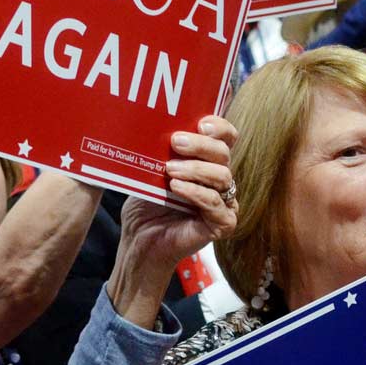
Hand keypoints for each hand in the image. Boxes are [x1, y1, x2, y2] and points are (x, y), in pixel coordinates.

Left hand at [129, 116, 239, 267]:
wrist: (140, 241)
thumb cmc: (146, 205)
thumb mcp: (152, 170)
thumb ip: (161, 150)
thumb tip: (154, 123)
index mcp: (208, 162)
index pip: (226, 138)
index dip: (219, 127)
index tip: (201, 123)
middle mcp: (220, 180)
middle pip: (223, 153)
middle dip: (200, 145)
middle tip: (175, 142)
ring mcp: (224, 203)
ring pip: (222, 176)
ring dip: (195, 169)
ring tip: (170, 170)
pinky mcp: (222, 224)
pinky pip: (215, 203)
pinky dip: (196, 192)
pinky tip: (176, 187)